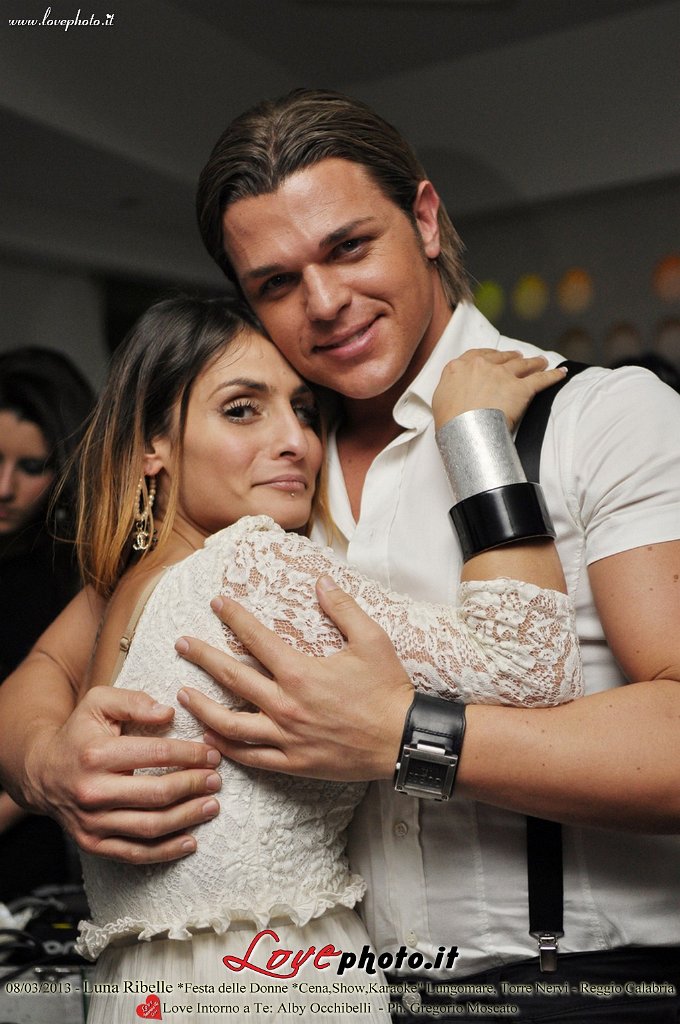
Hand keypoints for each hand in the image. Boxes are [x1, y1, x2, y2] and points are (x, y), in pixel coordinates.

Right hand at [22, 687, 222, 863]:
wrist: (42, 772)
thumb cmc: (79, 733)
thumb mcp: (99, 702)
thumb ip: (134, 701)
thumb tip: (168, 712)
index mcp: (97, 755)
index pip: (155, 755)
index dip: (189, 754)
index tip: (211, 753)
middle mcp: (93, 791)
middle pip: (156, 794)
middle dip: (193, 786)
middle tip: (216, 780)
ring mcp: (92, 822)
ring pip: (150, 827)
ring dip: (187, 818)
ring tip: (211, 806)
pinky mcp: (93, 844)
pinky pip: (134, 854)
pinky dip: (166, 852)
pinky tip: (190, 841)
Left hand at [175, 575, 414, 780]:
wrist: (403, 740)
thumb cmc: (388, 689)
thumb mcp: (372, 640)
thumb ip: (343, 608)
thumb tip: (321, 581)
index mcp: (300, 672)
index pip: (256, 638)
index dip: (234, 617)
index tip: (216, 603)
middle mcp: (285, 704)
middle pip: (231, 678)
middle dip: (202, 657)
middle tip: (181, 644)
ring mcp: (286, 737)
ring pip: (229, 724)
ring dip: (201, 707)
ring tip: (181, 694)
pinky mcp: (292, 763)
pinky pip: (250, 757)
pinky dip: (226, 748)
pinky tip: (210, 737)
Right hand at [432, 349, 566, 430]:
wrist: (463, 429)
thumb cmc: (449, 420)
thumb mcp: (439, 398)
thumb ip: (450, 386)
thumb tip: (455, 388)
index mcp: (460, 367)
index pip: (478, 355)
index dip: (489, 356)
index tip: (494, 357)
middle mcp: (482, 366)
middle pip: (502, 358)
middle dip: (512, 357)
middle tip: (518, 357)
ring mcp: (503, 376)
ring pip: (522, 364)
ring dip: (533, 362)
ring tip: (540, 362)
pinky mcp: (521, 388)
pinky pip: (541, 379)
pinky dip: (553, 376)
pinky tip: (561, 373)